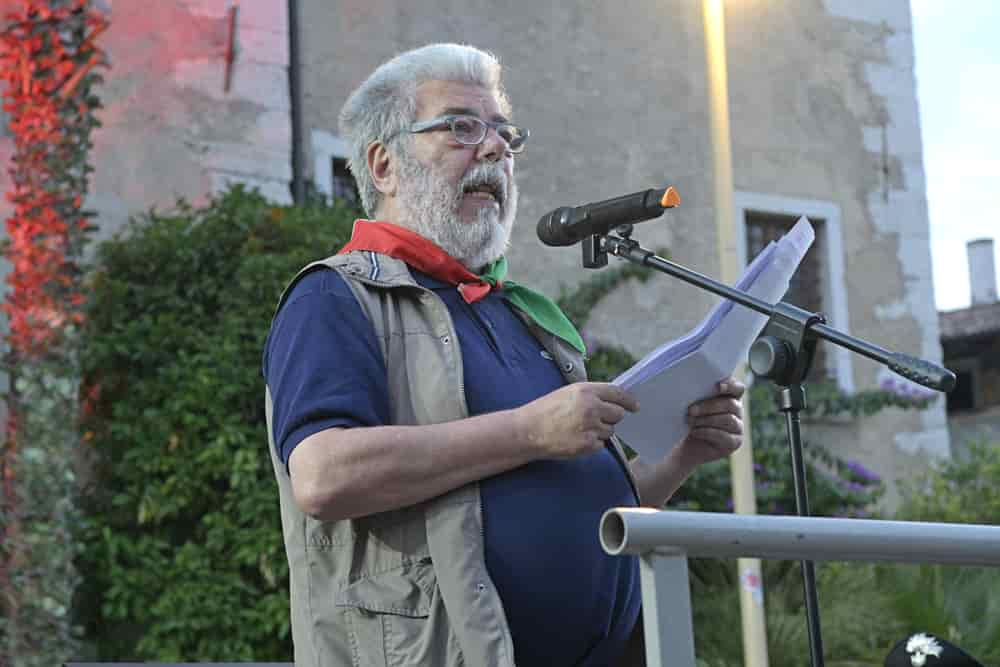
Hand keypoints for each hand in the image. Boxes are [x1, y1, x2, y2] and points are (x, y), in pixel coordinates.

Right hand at [515, 382, 638, 458]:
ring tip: (578, 429)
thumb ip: (591, 395)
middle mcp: (591, 407)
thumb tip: (614, 400)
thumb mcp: (568, 393)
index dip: (628, 400)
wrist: (527, 431)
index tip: (635, 406)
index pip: (617, 393)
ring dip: (599, 431)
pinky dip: (592, 444)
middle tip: (596, 420)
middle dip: (611, 418)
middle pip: (618, 414)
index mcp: (586, 391)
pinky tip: (575, 439)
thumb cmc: (546, 411)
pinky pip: (601, 445)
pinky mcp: (588, 444)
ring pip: (610, 431)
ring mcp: (590, 427)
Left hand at [674, 377, 744, 467]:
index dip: (730, 386)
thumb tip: (691, 384)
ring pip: (728, 420)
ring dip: (706, 420)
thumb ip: (699, 393)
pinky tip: (694, 432)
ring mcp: (738, 427)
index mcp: (730, 396)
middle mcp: (737, 410)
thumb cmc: (690, 418)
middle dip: (708, 406)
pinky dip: (707, 432)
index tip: (718, 386)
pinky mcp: (734, 442)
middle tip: (691, 410)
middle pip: (730, 404)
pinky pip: (724, 436)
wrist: (686, 443)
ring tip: (690, 421)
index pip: (738, 388)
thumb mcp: (693, 403)